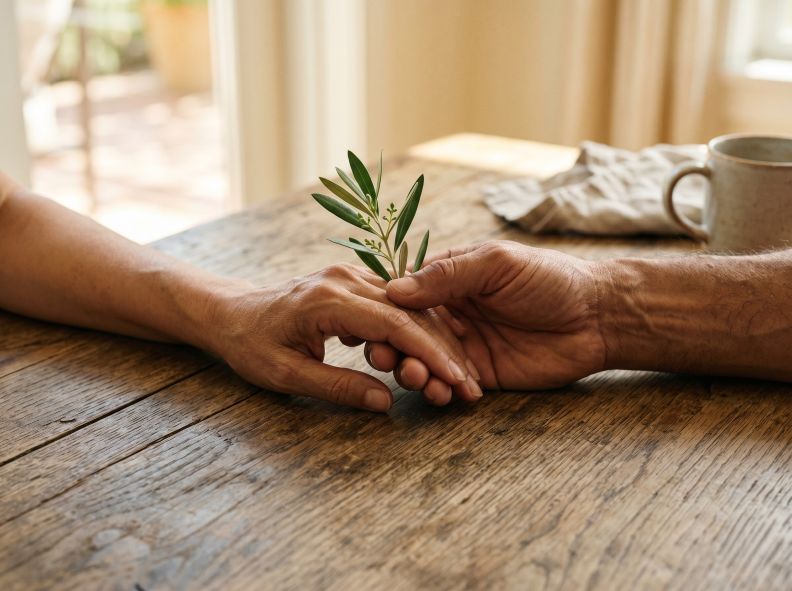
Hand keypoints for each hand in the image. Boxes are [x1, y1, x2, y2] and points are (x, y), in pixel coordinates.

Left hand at [205, 263, 479, 411]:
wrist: (232, 314)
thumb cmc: (251, 345)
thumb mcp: (286, 374)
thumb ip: (337, 387)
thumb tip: (385, 403)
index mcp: (328, 299)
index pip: (395, 325)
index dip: (430, 354)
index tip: (457, 380)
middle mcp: (345, 279)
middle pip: (410, 313)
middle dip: (443, 350)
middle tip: (469, 386)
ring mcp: (351, 276)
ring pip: (409, 307)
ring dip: (435, 340)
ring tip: (458, 375)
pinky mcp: (354, 282)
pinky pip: (397, 304)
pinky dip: (418, 329)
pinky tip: (435, 354)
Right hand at [366, 241, 606, 390]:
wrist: (598, 319)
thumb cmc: (551, 279)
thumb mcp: (497, 264)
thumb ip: (448, 275)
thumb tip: (395, 289)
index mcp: (450, 279)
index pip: (405, 295)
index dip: (385, 312)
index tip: (372, 327)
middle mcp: (451, 312)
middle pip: (407, 333)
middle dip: (394, 348)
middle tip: (390, 360)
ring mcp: (464, 345)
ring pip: (424, 361)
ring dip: (414, 373)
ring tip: (420, 381)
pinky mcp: (481, 375)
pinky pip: (450, 385)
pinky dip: (441, 391)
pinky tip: (444, 395)